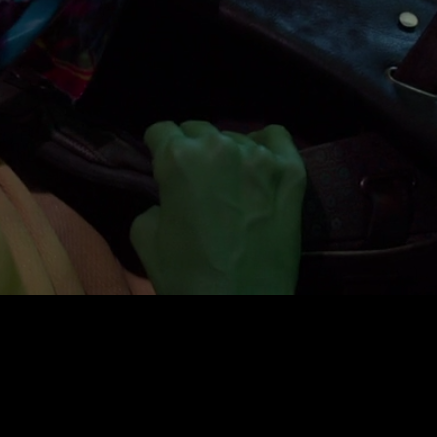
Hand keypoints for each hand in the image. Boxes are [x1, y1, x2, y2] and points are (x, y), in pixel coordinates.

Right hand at [130, 121, 306, 294]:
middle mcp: (221, 147)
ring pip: (236, 137)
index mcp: (179, 158)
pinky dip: (266, 145)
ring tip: (229, 183)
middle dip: (191, 150)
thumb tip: (168, 195)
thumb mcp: (145, 237)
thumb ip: (153, 201)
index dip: (157, 150)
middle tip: (195, 183)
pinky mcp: (291, 173)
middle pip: (198, 130)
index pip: (161, 131)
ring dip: (227, 154)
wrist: (241, 306)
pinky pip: (278, 137)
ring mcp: (261, 157)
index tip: (162, 168)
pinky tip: (259, 164)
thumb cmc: (187, 278)